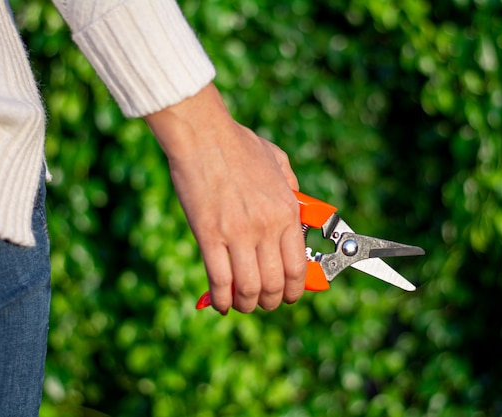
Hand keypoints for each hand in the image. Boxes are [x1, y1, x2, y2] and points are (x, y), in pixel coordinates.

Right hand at [144, 84, 305, 313]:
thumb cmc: (238, 144)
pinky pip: (219, 279)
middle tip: (265, 303)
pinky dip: (220, 299)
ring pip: (249, 287)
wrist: (203, 134)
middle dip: (272, 302)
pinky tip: (219, 303)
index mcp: (286, 211)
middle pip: (275, 283)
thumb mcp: (278, 160)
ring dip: (247, 304)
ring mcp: (238, 233)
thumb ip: (291, 185)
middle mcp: (267, 227)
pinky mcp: (209, 235)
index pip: (298, 266)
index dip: (295, 290)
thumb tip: (296, 205)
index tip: (290, 296)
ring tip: (242, 304)